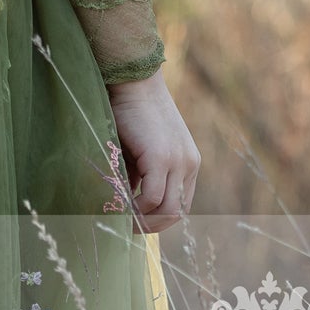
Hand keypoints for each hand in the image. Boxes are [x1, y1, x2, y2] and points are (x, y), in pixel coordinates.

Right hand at [105, 68, 199, 232]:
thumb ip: (141, 174)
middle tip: (127, 228)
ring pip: (167, 210)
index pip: (181, 205)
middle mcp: (188, 164)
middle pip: (177, 213)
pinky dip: (136, 207)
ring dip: (143, 220)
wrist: (132, 81)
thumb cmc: (130, 111)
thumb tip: (128, 200)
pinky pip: (152, 197)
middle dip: (152, 226)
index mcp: (188, 163)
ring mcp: (177, 161)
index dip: (159, 219)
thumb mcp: (141, 149)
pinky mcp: (161, 157)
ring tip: (121, 220)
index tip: (135, 222)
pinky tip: (120, 204)